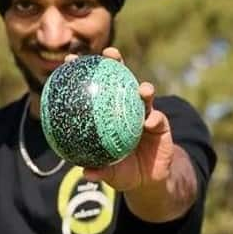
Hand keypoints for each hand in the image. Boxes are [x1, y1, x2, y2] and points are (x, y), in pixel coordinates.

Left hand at [65, 47, 174, 191]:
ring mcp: (145, 114)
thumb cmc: (122, 170)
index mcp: (110, 114)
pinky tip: (149, 121)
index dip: (84, 72)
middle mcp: (127, 108)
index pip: (96, 88)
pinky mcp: (162, 126)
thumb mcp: (110, 171)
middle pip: (121, 80)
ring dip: (144, 90)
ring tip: (141, 90)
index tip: (70, 59)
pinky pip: (158, 119)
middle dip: (116, 63)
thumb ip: (99, 169)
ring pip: (144, 96)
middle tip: (109, 54)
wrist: (148, 179)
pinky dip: (154, 119)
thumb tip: (84, 172)